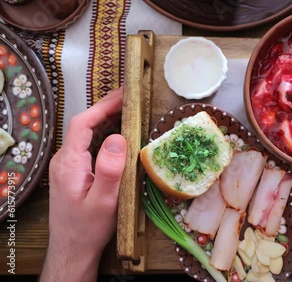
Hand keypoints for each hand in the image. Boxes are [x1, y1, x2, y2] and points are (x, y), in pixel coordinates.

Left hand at [40, 88, 126, 281]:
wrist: (72, 249)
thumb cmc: (89, 228)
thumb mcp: (104, 201)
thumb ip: (110, 169)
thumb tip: (119, 138)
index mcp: (69, 163)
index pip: (83, 124)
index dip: (103, 106)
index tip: (124, 96)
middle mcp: (64, 160)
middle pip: (83, 125)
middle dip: (106, 108)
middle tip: (130, 98)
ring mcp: (67, 166)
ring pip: (85, 135)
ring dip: (105, 120)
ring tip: (128, 110)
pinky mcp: (73, 172)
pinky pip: (88, 146)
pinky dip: (104, 134)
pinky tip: (118, 134)